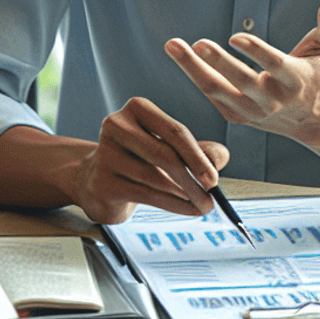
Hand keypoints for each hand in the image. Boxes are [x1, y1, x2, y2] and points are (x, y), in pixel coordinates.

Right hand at [65, 97, 228, 224]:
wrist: (100, 181)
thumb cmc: (142, 160)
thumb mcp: (172, 149)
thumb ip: (200, 150)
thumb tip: (219, 158)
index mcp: (137, 109)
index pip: (174, 131)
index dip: (197, 157)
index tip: (213, 180)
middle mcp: (117, 125)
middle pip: (164, 154)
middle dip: (192, 179)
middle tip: (211, 197)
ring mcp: (106, 154)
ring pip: (155, 178)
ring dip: (185, 195)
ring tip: (202, 205)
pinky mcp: (102, 181)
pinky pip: (146, 195)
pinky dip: (172, 205)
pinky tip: (186, 209)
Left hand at [166, 3, 319, 140]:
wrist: (308, 116)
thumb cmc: (314, 74)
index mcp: (295, 80)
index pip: (274, 66)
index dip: (256, 52)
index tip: (234, 37)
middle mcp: (273, 99)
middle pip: (241, 81)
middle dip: (217, 62)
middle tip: (196, 43)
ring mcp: (252, 112)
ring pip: (218, 90)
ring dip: (192, 68)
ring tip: (173, 45)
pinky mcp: (235, 116)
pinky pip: (211, 95)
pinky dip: (195, 76)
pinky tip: (180, 55)